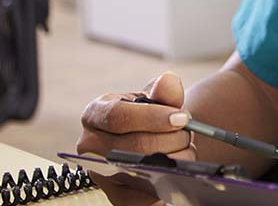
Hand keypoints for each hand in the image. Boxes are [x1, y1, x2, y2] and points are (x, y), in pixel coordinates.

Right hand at [77, 72, 194, 205]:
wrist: (151, 138)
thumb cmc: (150, 116)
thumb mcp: (155, 98)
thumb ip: (164, 91)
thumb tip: (168, 82)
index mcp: (95, 113)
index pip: (118, 117)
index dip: (152, 117)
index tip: (180, 118)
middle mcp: (90, 145)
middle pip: (134, 146)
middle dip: (171, 139)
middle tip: (187, 133)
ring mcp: (101, 172)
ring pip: (142, 170)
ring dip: (174, 160)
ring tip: (185, 148)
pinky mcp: (116, 194)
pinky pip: (141, 198)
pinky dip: (165, 186)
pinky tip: (178, 174)